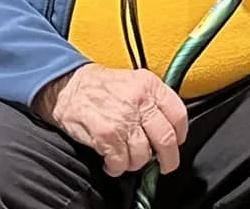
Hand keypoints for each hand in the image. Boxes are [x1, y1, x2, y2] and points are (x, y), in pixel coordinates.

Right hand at [35, 63, 188, 177]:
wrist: (69, 87)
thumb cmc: (102, 87)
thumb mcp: (134, 81)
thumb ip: (153, 100)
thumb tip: (170, 128)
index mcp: (149, 85)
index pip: (178, 114)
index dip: (180, 134)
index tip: (176, 143)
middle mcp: (139, 101)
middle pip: (166, 139)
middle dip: (167, 159)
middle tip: (163, 165)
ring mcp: (123, 119)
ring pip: (143, 156)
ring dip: (136, 163)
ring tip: (126, 158)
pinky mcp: (106, 135)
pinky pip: (121, 163)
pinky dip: (117, 168)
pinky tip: (111, 161)